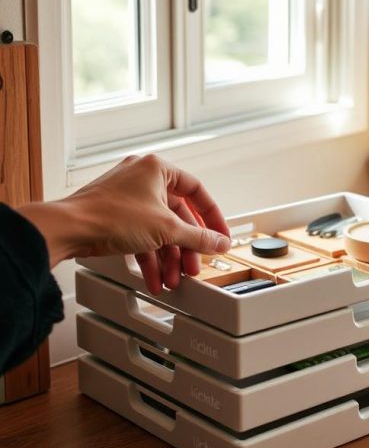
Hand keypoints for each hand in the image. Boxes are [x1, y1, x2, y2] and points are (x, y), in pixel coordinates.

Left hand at [19, 155, 230, 294]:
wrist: (70, 229)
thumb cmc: (110, 215)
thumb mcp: (166, 229)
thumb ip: (198, 237)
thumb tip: (219, 241)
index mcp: (158, 169)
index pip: (197, 191)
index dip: (212, 217)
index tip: (220, 235)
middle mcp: (143, 178)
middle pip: (177, 216)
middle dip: (185, 247)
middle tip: (193, 266)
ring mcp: (128, 197)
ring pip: (158, 230)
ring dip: (167, 258)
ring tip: (172, 279)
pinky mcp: (115, 216)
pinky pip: (141, 236)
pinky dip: (149, 257)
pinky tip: (154, 277)